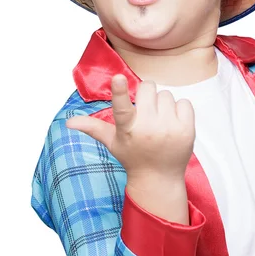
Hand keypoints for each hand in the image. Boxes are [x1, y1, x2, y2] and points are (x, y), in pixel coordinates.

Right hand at [65, 75, 195, 181]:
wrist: (159, 179)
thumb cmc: (133, 156)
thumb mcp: (112, 142)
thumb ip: (93, 127)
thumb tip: (67, 121)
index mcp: (127, 129)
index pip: (121, 106)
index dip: (119, 91)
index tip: (118, 77)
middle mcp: (148, 128)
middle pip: (148, 87)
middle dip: (147, 95)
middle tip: (147, 112)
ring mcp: (169, 129)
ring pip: (167, 94)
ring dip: (163, 105)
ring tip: (160, 122)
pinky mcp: (187, 130)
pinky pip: (185, 102)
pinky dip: (180, 110)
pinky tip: (173, 124)